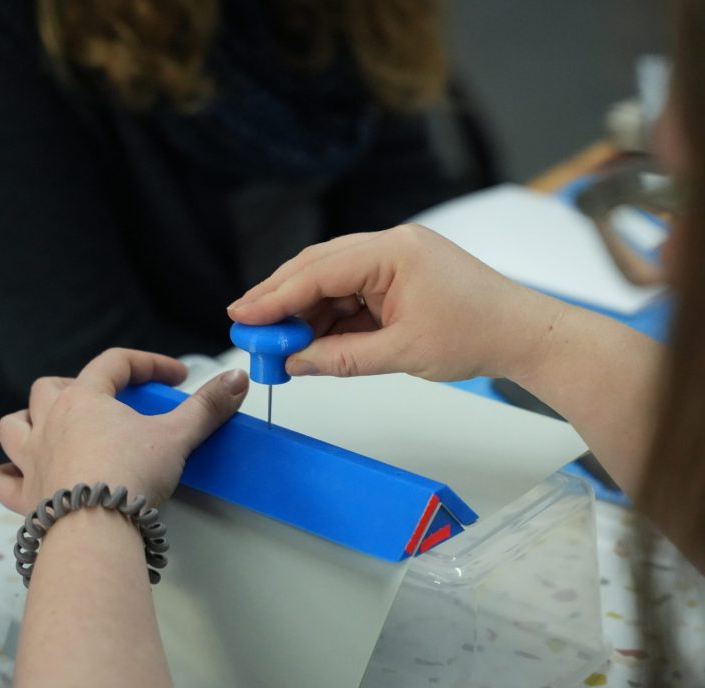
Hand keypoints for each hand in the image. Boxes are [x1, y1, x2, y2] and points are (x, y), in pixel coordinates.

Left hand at [0, 348, 248, 513]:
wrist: (96, 527)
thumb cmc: (130, 476)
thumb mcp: (178, 435)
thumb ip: (208, 406)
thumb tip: (237, 380)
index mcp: (85, 400)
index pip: (114, 364)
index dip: (147, 364)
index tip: (174, 376)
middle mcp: (50, 423)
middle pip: (51, 388)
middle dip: (77, 387)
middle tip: (106, 403)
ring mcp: (32, 459)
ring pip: (13, 426)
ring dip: (29, 422)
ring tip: (54, 429)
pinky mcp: (26, 497)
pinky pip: (2, 480)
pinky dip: (9, 475)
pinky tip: (22, 476)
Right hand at [228, 225, 561, 382]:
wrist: (522, 333)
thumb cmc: (478, 333)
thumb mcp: (401, 353)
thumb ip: (341, 358)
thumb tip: (296, 362)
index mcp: (393, 252)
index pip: (318, 271)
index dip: (275, 296)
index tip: (243, 316)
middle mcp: (390, 247)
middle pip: (318, 269)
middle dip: (281, 300)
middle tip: (248, 328)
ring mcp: (395, 261)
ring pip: (333, 283)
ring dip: (306, 313)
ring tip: (279, 346)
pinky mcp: (399, 278)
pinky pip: (353, 295)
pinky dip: (331, 318)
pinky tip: (313, 341)